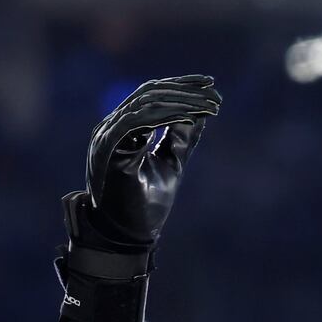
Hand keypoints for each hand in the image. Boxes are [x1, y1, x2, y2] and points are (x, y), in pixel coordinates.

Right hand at [72, 74, 221, 254]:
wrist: (127, 238)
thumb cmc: (145, 204)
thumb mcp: (170, 164)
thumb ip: (180, 138)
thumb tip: (200, 113)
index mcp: (122, 130)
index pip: (149, 95)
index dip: (180, 86)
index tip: (209, 83)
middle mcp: (110, 129)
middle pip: (148, 93)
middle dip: (184, 89)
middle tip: (214, 90)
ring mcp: (107, 138)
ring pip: (145, 104)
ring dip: (181, 101)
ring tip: (210, 104)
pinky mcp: (110, 150)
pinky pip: (138, 122)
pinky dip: (166, 117)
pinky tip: (191, 116)